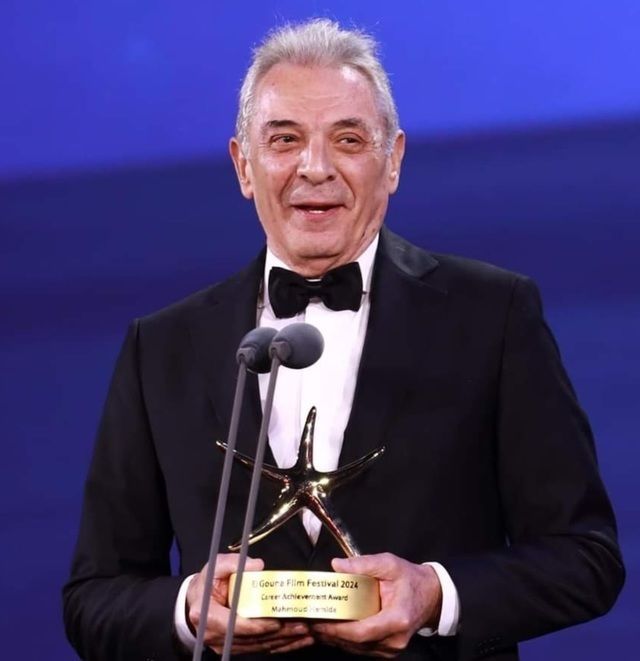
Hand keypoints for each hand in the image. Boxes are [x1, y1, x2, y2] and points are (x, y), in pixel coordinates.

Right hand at [186, 553, 313, 654]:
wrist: (195, 602)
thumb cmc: (207, 584)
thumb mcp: (215, 566)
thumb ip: (233, 563)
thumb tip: (257, 565)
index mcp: (208, 615)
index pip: (237, 625)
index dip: (259, 625)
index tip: (278, 621)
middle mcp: (215, 635)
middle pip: (252, 639)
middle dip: (280, 634)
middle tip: (302, 626)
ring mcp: (225, 645)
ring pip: (258, 647)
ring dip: (283, 642)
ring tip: (305, 633)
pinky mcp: (234, 647)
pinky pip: (258, 649)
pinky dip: (278, 645)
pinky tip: (295, 641)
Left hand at [311, 553, 441, 657]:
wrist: (431, 595)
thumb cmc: (410, 579)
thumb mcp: (390, 564)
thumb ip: (363, 563)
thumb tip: (337, 565)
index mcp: (397, 619)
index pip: (362, 632)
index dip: (338, 630)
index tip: (319, 623)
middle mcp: (395, 639)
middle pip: (356, 644)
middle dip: (331, 635)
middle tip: (309, 623)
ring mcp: (392, 648)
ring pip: (357, 650)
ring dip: (336, 640)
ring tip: (315, 626)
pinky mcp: (388, 650)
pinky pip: (363, 649)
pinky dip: (346, 641)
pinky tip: (332, 631)